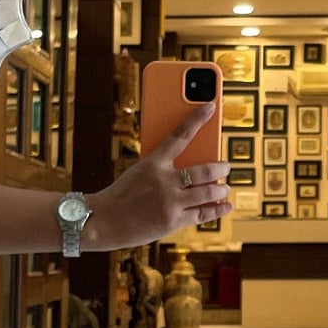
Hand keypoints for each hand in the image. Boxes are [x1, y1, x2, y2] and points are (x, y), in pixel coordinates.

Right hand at [84, 100, 231, 249]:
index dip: (197, 118)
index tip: (210, 105)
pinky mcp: (173, 221)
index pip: (179, 135)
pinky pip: (203, 214)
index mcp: (152, 162)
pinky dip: (217, 209)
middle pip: (204, 169)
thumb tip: (190, 171)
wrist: (101, 222)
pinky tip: (226, 206)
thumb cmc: (119, 196)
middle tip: (226, 166)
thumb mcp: (138, 174)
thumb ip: (161, 169)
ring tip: (225, 188)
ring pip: (208, 192)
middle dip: (220, 167)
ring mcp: (170, 201)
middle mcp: (164, 180)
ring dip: (221, 189)